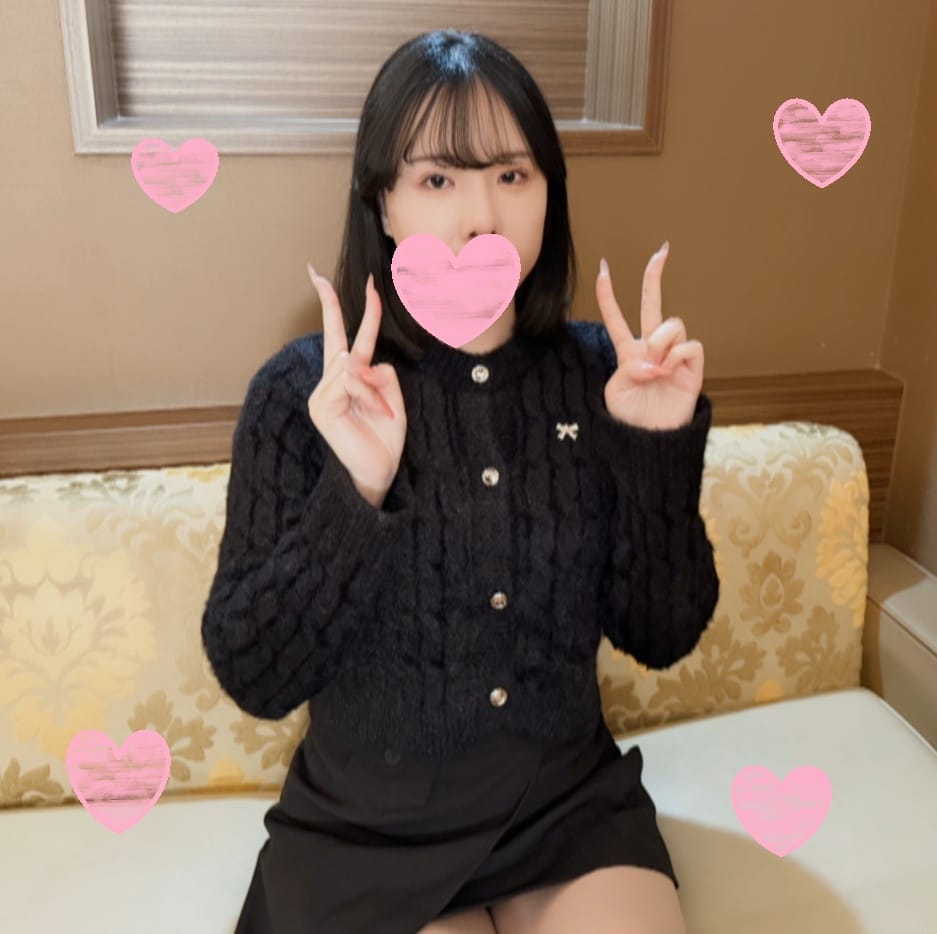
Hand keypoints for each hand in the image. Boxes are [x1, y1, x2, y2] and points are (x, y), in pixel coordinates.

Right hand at [306, 265, 406, 501]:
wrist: (379, 471)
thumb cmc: (385, 436)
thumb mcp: (391, 397)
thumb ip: (379, 372)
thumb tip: (358, 360)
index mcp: (346, 377)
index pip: (338, 334)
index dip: (331, 305)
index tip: (319, 276)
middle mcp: (329, 382)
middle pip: (342, 340)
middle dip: (361, 313)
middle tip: (364, 278)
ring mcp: (321, 394)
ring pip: (351, 364)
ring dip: (375, 388)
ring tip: (383, 413)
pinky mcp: (320, 406)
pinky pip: (349, 382)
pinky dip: (369, 396)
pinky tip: (375, 414)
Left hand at [595, 242, 703, 430]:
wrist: (650, 441)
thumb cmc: (629, 419)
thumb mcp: (616, 391)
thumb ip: (627, 367)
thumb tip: (650, 357)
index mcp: (628, 352)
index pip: (617, 318)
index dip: (608, 295)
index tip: (603, 268)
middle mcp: (652, 348)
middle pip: (653, 305)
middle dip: (655, 277)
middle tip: (661, 250)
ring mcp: (674, 356)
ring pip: (671, 324)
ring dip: (659, 342)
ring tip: (655, 369)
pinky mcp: (693, 367)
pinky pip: (688, 345)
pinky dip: (676, 356)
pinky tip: (668, 372)